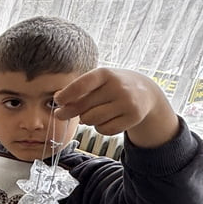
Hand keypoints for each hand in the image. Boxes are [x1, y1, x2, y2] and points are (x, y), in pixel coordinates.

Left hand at [54, 68, 178, 147]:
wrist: (145, 92)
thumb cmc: (113, 86)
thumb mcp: (99, 80)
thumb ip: (80, 89)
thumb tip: (59, 102)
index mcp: (105, 74)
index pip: (81, 85)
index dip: (66, 95)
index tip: (57, 101)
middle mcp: (117, 87)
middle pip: (82, 107)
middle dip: (67, 112)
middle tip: (60, 114)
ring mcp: (127, 103)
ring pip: (92, 120)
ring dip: (86, 120)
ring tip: (90, 114)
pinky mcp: (133, 117)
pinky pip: (104, 130)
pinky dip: (99, 128)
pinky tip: (104, 120)